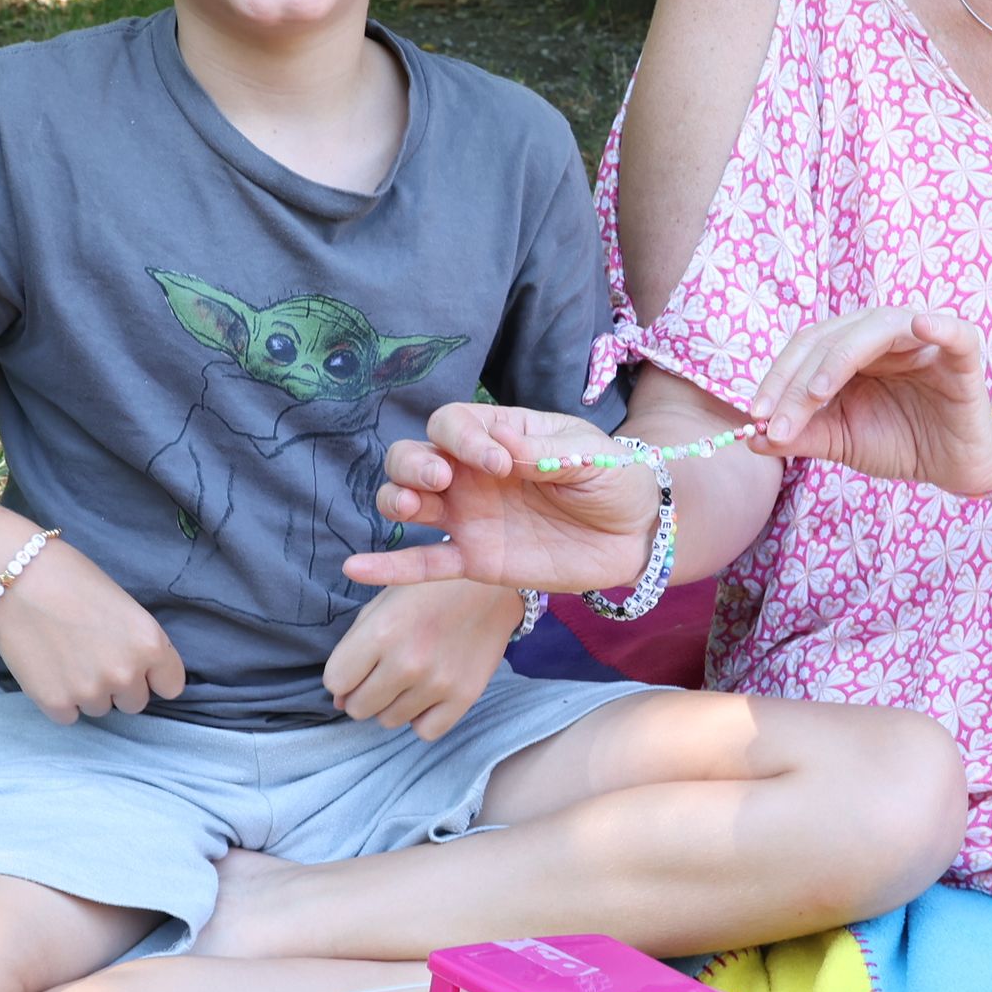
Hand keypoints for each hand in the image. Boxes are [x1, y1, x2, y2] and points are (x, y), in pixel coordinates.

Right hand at [0, 538, 186, 724]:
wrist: (17, 577)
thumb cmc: (72, 579)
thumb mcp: (126, 607)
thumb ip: (139, 644)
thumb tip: (142, 672)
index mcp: (151, 645)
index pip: (171, 686)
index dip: (152, 676)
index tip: (136, 665)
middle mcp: (126, 674)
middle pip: (135, 703)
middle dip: (119, 686)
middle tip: (93, 657)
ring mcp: (90, 692)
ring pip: (100, 709)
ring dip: (88, 693)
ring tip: (66, 658)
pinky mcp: (55, 703)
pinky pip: (69, 716)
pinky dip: (60, 700)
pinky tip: (49, 670)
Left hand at [323, 578, 524, 739]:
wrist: (491, 589)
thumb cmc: (430, 590)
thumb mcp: (383, 602)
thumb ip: (353, 645)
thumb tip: (339, 698)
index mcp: (382, 631)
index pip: (335, 681)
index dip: (342, 675)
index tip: (358, 666)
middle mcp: (408, 662)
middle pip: (359, 708)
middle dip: (361, 694)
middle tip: (380, 675)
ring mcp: (438, 683)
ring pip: (389, 721)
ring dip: (391, 704)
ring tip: (407, 679)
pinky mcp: (464, 697)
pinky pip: (425, 731)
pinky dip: (421, 717)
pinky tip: (427, 694)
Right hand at [345, 402, 660, 590]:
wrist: (637, 534)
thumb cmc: (614, 478)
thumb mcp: (590, 453)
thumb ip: (545, 450)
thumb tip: (497, 442)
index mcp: (498, 435)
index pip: (452, 423)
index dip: (463, 438)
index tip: (501, 463)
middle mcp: (472, 474)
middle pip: (412, 457)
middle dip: (413, 464)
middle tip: (442, 480)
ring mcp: (468, 517)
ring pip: (407, 503)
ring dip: (395, 501)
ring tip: (410, 510)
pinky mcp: (475, 560)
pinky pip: (424, 564)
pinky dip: (388, 566)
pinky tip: (355, 568)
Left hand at [749, 307, 991, 495]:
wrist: (952, 465)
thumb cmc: (900, 442)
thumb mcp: (842, 440)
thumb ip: (803, 435)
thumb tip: (751, 439)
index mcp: (852, 347)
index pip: (806, 349)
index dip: (777, 380)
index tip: (755, 419)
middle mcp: (883, 334)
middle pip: (831, 338)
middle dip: (797, 383)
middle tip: (777, 424)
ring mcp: (923, 342)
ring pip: (876, 329)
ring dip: (840, 359)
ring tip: (816, 393)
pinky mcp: (963, 358)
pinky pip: (956, 334)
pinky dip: (941, 327)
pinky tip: (923, 327)